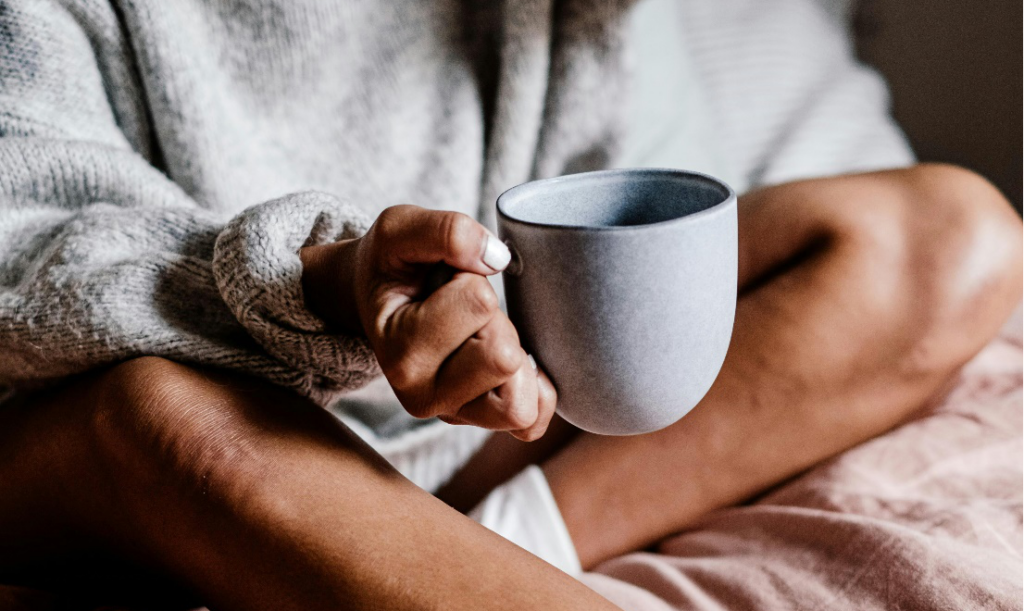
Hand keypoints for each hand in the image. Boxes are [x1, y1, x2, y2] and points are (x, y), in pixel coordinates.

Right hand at [301, 205, 556, 439]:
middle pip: (504, 356)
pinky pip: (532, 421)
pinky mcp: (480, 421)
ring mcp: (452, 415)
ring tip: (482, 334)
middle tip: (463, 310)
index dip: (469, 280)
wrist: (379, 298)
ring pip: (519, 401)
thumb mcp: (399, 229)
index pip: (479, 304)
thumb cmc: (393, 264)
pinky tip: (517, 360)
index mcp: (398, 353)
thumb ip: (444, 231)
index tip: (442, 283)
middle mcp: (421, 397)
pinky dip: (536, 390)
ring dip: (514, 356)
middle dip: (496, 319)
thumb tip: (497, 257)